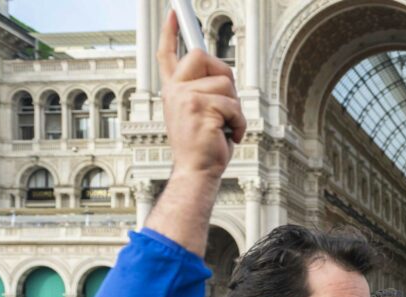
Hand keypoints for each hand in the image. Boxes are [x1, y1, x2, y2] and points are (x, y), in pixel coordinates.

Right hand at [157, 10, 245, 180]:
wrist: (196, 172)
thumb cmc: (203, 147)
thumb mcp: (199, 114)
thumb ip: (204, 91)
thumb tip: (222, 75)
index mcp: (173, 90)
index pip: (167, 54)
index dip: (171, 32)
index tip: (175, 13)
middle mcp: (174, 90)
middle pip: (201, 55)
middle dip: (222, 74)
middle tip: (225, 103)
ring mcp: (184, 98)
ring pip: (225, 84)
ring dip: (235, 109)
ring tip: (224, 128)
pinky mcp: (199, 108)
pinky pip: (233, 106)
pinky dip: (239, 124)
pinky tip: (229, 137)